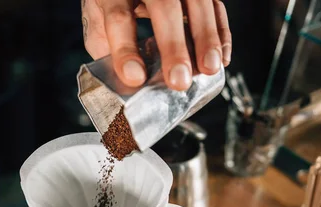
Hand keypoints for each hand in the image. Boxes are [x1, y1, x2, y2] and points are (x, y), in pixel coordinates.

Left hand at [82, 0, 230, 90]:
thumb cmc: (114, 2)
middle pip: (164, 7)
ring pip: (197, 3)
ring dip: (206, 39)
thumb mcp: (98, 21)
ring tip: (208, 69)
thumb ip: (107, 49)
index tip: (135, 78)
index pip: (119, 17)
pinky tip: (220, 58)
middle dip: (174, 47)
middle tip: (179, 80)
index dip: (126, 50)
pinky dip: (221, 33)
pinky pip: (216, 6)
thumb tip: (126, 84)